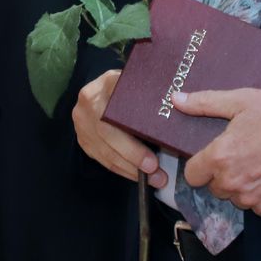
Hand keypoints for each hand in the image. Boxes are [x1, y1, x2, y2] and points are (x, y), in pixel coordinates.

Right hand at [72, 70, 167, 187]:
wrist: (104, 88)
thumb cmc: (130, 86)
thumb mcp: (138, 81)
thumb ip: (150, 92)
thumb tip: (179, 107)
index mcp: (106, 83)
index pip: (118, 108)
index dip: (133, 132)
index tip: (154, 149)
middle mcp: (89, 101)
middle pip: (107, 132)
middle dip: (132, 155)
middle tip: (155, 170)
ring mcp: (82, 121)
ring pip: (104, 150)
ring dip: (129, 168)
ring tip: (154, 179)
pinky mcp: (83, 138)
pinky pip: (102, 158)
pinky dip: (121, 169)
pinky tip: (138, 176)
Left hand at [176, 88, 260, 217]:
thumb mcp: (240, 101)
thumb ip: (204, 103)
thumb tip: (177, 99)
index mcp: (220, 158)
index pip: (192, 175)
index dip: (201, 164)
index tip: (212, 155)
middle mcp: (234, 184)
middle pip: (215, 187)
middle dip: (223, 174)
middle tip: (242, 154)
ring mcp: (255, 200)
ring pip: (237, 198)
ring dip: (243, 186)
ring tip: (260, 163)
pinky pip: (259, 207)